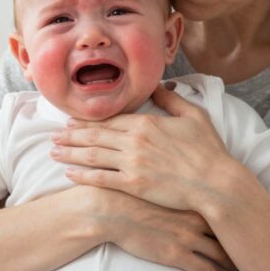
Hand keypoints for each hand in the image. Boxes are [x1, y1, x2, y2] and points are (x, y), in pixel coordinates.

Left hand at [51, 85, 237, 214]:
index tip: (72, 122)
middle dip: (72, 136)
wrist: (215, 182)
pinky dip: (83, 175)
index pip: (110, 120)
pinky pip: (102, 178)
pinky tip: (69, 173)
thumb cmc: (209, 150)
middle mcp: (135, 141)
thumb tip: (158, 86)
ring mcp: (132, 163)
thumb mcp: (194, 116)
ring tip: (53, 152)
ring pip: (93, 155)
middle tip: (54, 136)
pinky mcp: (134, 184)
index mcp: (147, 123)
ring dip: (71, 153)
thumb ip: (172, 100)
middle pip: (96, 136)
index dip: (88, 121)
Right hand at [84, 186, 235, 270]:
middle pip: (228, 232)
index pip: (224, 209)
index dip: (236, 217)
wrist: (110, 209)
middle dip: (239, 241)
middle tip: (249, 247)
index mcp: (192, 198)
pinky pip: (205, 270)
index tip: (245, 221)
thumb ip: (174, 183)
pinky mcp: (176, 256)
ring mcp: (187, 238)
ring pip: (221, 253)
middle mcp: (195, 218)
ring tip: (237, 267)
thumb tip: (182, 180)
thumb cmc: (129, 192)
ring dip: (232, 262)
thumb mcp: (157, 181)